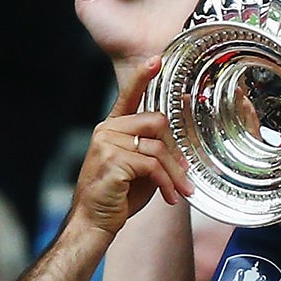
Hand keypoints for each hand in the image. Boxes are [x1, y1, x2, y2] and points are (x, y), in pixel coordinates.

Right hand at [65, 59, 191, 236]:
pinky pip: (152, 166)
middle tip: (185, 177)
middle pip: (156, 122)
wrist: (94, 221)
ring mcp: (107, 144)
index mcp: (112, 128)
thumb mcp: (139, 168)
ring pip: (157, 148)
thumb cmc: (118, 196)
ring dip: (174, 174)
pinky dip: (166, 184)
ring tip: (180, 193)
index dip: (142, 76)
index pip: (128, 95)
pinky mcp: (113, 161)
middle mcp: (107, 130)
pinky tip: (169, 199)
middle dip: (175, 153)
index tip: (156, 59)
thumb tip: (182, 147)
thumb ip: (153, 150)